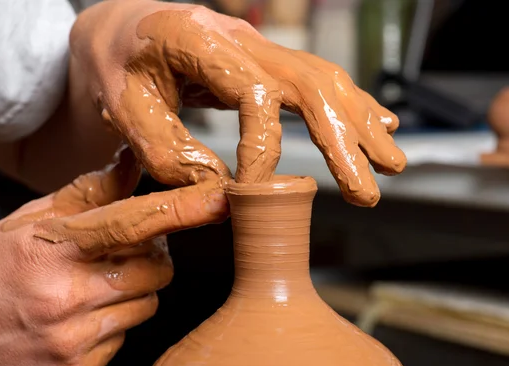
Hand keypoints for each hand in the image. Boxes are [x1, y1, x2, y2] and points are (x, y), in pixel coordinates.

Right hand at [0, 146, 227, 365]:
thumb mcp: (24, 223)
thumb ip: (86, 194)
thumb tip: (129, 163)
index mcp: (52, 250)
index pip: (132, 223)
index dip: (181, 210)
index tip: (216, 201)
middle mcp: (66, 296)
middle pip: (158, 270)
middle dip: (153, 258)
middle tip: (127, 252)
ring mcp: (73, 340)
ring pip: (146, 305)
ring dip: (134, 291)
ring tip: (96, 286)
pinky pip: (125, 341)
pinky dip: (114, 325)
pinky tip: (82, 317)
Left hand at [69, 0, 405, 206]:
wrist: (121, 28)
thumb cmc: (117, 64)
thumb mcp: (122, 106)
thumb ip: (166, 150)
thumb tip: (220, 191)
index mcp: (200, 41)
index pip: (254, 95)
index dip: (263, 149)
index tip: (260, 193)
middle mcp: (241, 38)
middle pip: (309, 84)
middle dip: (343, 140)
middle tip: (368, 189)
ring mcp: (259, 47)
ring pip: (324, 80)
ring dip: (360, 124)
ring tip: (392, 163)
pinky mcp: (266, 62)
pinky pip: (317, 79)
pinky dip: (351, 105)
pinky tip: (380, 123)